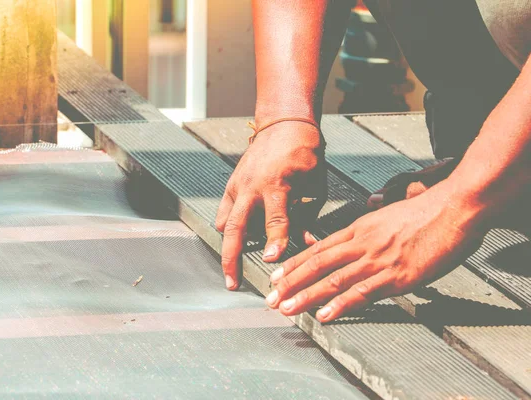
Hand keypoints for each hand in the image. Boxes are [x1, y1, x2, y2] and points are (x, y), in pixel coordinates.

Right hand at [216, 121, 326, 289]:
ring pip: (225, 224)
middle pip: (236, 229)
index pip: (276, 220)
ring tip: (233, 268)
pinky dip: (228, 228)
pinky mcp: (231, 185)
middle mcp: (252, 188)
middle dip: (232, 258)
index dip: (275, 241)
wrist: (284, 125)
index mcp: (278, 186)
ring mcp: (238, 186)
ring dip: (228, 246)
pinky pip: (223, 212)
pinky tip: (236, 240)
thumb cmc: (305, 154)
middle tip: (233, 283)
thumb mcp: (314, 184)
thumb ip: (307, 216)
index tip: (272, 260)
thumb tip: (306, 244)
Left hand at [265, 182, 483, 321]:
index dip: (296, 263)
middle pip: (318, 263)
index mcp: (360, 228)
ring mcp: (377, 260)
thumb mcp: (392, 209)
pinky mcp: (397, 276)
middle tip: (272, 297)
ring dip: (306, 296)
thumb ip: (375, 217)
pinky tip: (325, 315)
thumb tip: (369, 209)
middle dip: (292, 282)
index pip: (319, 247)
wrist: (455, 207)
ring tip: (287, 308)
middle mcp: (362, 243)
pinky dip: (341, 304)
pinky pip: (362, 292)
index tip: (278, 275)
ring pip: (333, 279)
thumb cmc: (427, 210)